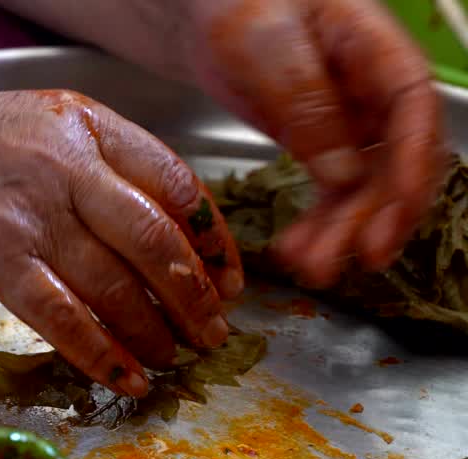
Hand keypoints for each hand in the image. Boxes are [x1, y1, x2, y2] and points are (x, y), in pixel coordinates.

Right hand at [0, 86, 243, 396]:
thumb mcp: (31, 125)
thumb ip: (90, 163)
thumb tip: (149, 229)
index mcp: (85, 124)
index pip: (177, 183)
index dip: (213, 240)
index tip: (227, 276)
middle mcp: (68, 166)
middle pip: (158, 241)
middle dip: (195, 297)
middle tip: (212, 331)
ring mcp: (32, 215)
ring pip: (117, 286)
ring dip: (154, 332)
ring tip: (171, 359)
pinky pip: (65, 318)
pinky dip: (101, 354)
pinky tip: (123, 377)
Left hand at [188, 0, 446, 287]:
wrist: (207, 9)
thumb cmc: (240, 4)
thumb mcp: (268, 45)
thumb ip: (306, 103)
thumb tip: (343, 173)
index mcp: (376, 52)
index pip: (414, 114)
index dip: (412, 170)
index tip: (394, 217)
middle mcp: (373, 91)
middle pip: (392, 161)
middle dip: (372, 217)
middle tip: (347, 262)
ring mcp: (350, 121)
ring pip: (361, 186)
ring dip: (341, 231)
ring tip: (310, 269)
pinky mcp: (321, 143)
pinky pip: (330, 190)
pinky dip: (316, 223)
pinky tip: (295, 251)